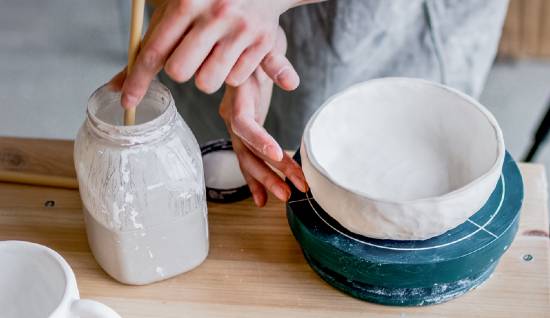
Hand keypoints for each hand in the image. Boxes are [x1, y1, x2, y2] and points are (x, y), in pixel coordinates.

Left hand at [119, 0, 302, 109]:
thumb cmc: (208, 1)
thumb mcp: (176, 9)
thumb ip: (150, 44)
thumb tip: (118, 86)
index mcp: (187, 1)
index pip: (154, 51)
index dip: (138, 80)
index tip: (128, 101)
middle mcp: (216, 13)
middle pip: (180, 72)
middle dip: (179, 72)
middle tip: (189, 58)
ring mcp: (241, 29)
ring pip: (208, 82)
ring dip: (205, 76)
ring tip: (212, 56)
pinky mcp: (263, 42)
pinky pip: (235, 79)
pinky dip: (231, 72)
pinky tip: (235, 53)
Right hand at [219, 28, 306, 206]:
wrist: (244, 45)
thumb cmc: (257, 47)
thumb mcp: (266, 50)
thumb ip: (275, 65)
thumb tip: (292, 82)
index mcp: (236, 97)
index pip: (243, 124)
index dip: (258, 140)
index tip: (277, 154)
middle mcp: (231, 115)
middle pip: (246, 150)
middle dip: (268, 172)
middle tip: (290, 190)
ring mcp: (235, 126)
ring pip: (247, 159)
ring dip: (265, 180)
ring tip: (285, 197)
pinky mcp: (243, 132)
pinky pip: (246, 159)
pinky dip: (255, 179)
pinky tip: (264, 198)